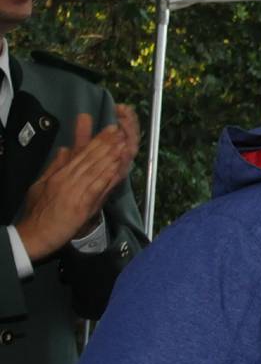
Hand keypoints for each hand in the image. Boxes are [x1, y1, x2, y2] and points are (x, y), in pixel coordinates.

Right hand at [15, 113, 136, 262]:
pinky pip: (95, 187)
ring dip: (109, 156)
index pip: (81, 154)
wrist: (35, 234)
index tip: (109, 130)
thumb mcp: (41, 185)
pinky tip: (115, 167)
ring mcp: (74, 191)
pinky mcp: (80, 205)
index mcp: (60, 174)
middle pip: (89, 158)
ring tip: (122, 143)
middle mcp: (67, 179)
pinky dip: (105, 176)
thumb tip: (64, 149)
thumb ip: (54, 167)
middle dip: (105, 143)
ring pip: (94, 169)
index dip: (97, 141)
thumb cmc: (38, 212)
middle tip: (119, 130)